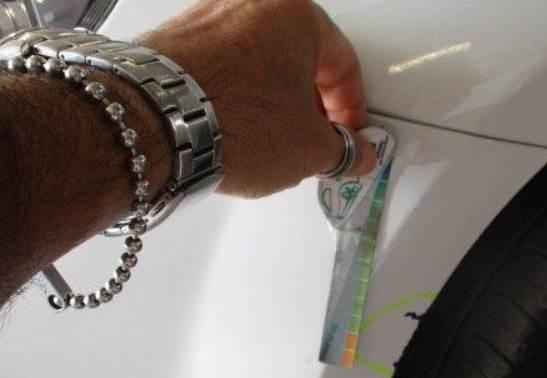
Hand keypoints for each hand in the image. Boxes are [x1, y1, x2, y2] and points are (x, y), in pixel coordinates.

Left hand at [140, 0, 377, 197]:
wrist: (153, 125)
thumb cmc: (231, 120)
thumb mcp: (311, 149)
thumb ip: (344, 151)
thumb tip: (354, 154)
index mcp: (296, 13)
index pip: (343, 64)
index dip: (353, 110)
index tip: (348, 135)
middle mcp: (250, 3)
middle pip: (299, 61)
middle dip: (311, 108)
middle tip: (314, 142)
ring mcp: (207, 17)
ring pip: (259, 65)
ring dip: (273, 104)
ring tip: (270, 145)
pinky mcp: (176, 41)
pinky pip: (223, 71)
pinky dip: (236, 99)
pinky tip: (235, 133)